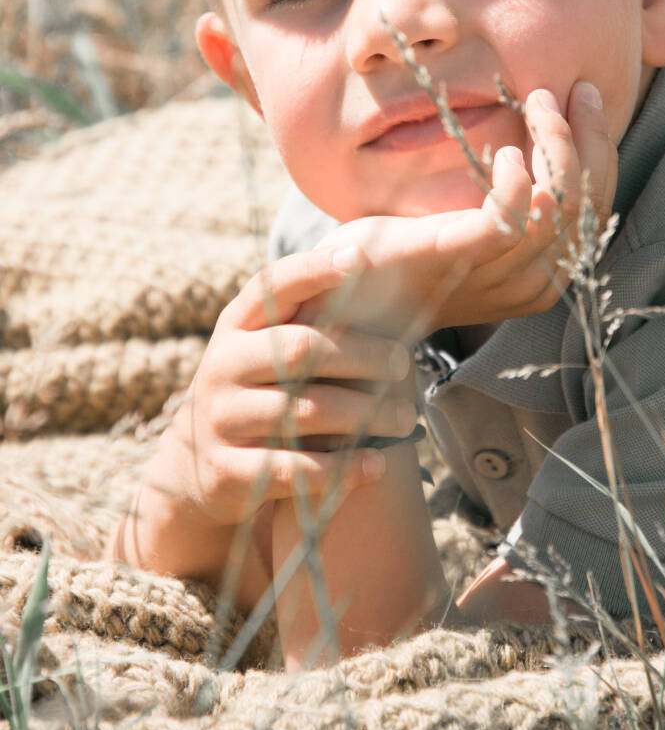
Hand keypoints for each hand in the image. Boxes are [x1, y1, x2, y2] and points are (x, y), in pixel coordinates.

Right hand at [141, 246, 412, 535]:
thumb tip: (373, 274)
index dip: (313, 269)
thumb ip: (306, 321)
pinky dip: (340, 468)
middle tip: (405, 365)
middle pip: (300, 349)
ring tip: (403, 418)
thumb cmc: (256, 391)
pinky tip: (375, 464)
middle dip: (362, 355)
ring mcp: (221, 418)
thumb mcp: (265, 349)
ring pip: (302, 411)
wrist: (194, 467)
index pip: (273, 286)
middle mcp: (223, 364)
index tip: (358, 258)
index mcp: (237, 326)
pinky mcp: (227, 470)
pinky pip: (293, 468)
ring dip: (362, 415)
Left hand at [307, 80, 616, 337]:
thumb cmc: (408, 251)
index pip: (595, 210)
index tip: (586, 99)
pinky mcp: (461, 258)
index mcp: (543, 275)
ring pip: (558, 206)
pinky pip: (511, 219)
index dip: (599, 150)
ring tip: (541, 102)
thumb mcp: (472, 226)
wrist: (346, 292)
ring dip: (556, 145)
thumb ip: (513, 200)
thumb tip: (541, 136)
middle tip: (576, 90)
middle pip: (587, 206)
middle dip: (590, 139)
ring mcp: (498, 277)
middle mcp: (533, 284)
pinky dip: (516, 180)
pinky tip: (506, 152)